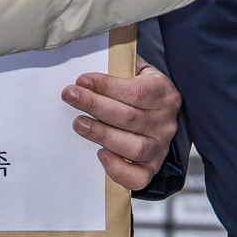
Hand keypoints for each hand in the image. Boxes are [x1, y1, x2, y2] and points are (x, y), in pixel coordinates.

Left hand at [64, 57, 179, 189]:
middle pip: (129, 117)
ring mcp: (160, 146)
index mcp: (164, 93)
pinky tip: (101, 154)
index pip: (136, 91)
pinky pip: (138, 177)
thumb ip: (123, 65)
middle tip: (70, 96)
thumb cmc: (143, 91)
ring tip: (78, 123)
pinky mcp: (152, 167)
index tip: (81, 80)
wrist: (160, 116)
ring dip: (101, 134)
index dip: (107, 86)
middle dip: (95, 105)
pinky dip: (118, 169)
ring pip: (133, 146)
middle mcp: (165, 121)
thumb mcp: (140, 72)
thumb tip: (92, 58)